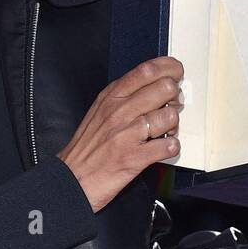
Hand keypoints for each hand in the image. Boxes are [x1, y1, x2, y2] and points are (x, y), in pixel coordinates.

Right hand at [59, 56, 183, 212]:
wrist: (71, 180)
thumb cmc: (88, 147)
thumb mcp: (99, 111)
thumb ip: (124, 96)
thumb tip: (154, 85)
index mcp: (111, 97)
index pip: (147, 70)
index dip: (169, 68)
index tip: (176, 73)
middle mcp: (119, 111)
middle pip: (164, 88)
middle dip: (175, 98)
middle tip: (172, 107)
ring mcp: (127, 134)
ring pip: (170, 117)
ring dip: (174, 125)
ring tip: (166, 132)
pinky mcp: (134, 158)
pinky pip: (168, 146)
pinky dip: (171, 147)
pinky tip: (163, 148)